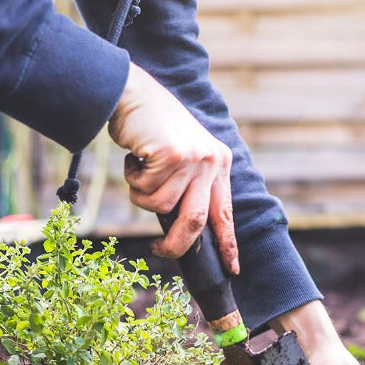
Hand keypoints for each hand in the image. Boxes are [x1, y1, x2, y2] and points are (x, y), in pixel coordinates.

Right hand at [108, 63, 238, 272]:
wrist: (133, 95)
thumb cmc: (152, 130)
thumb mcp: (182, 157)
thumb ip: (189, 187)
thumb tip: (183, 231)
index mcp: (219, 164)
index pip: (225, 213)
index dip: (227, 244)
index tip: (232, 269)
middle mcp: (212, 161)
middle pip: (195, 222)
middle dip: (175, 245)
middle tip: (158, 251)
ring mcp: (194, 159)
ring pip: (161, 206)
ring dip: (141, 195)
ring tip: (139, 170)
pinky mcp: (172, 156)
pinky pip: (145, 190)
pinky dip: (132, 179)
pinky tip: (135, 157)